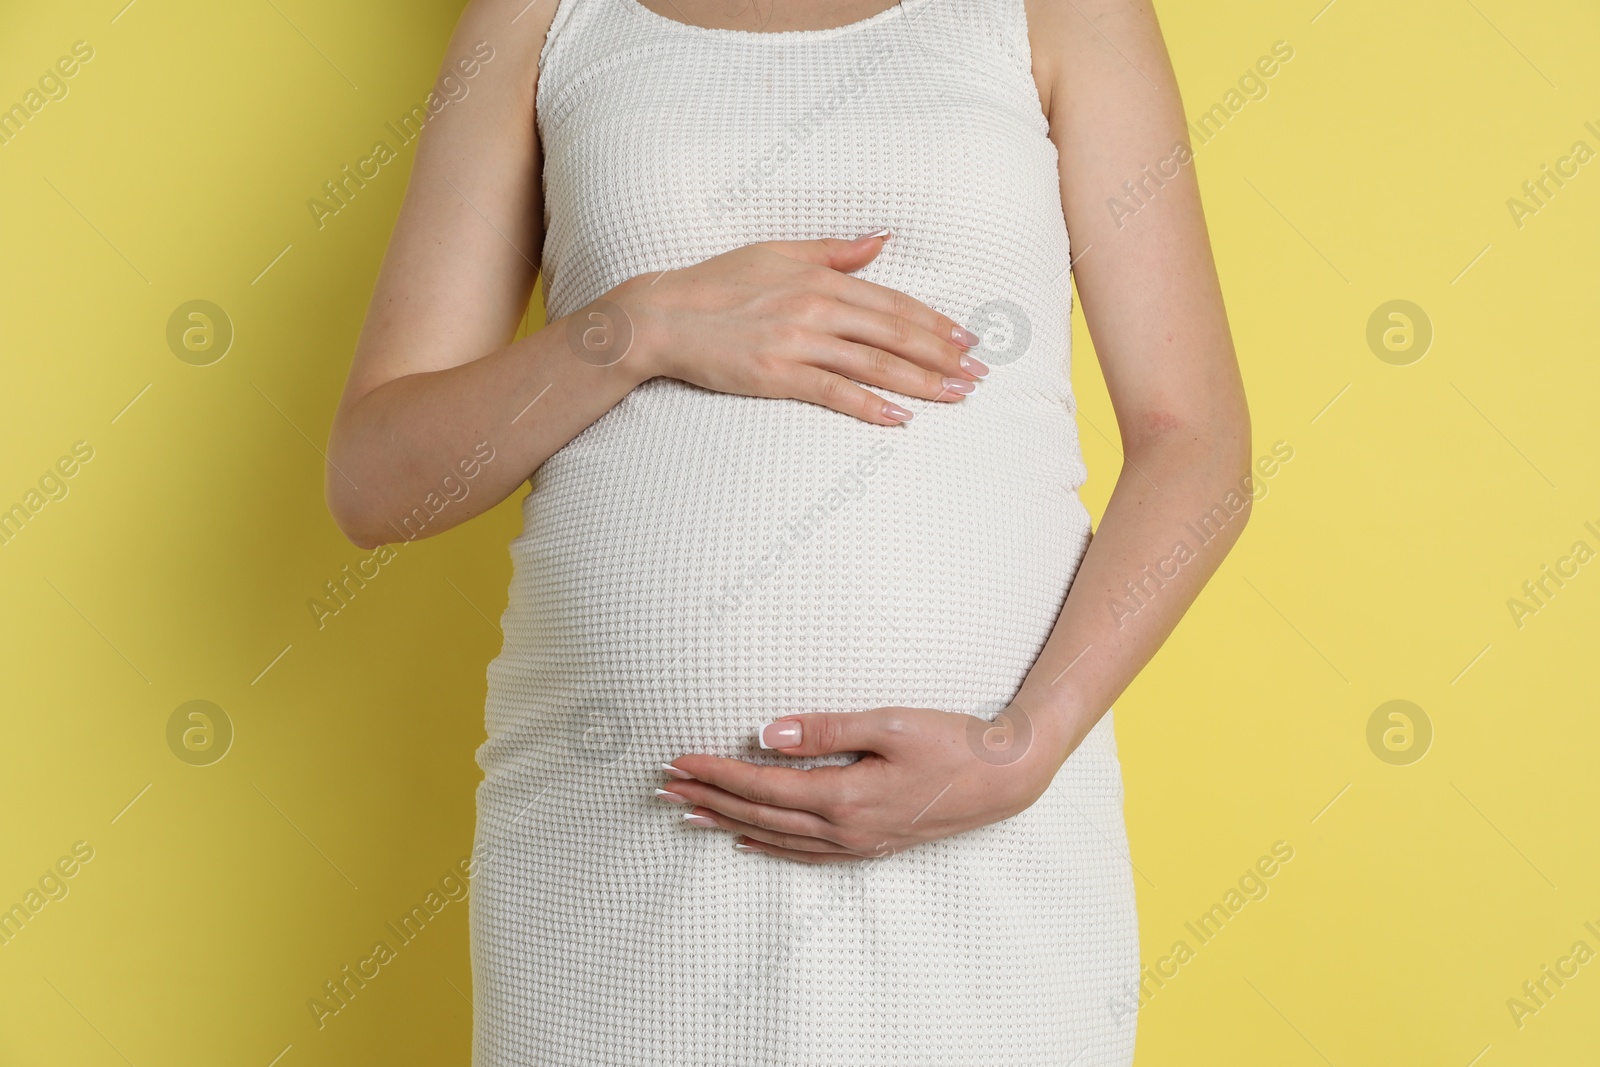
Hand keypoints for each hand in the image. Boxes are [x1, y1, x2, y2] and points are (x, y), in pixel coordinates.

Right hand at [605, 232, 989, 425]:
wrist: (661, 315)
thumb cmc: (715, 283)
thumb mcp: (775, 252)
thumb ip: (833, 251)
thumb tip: (881, 239)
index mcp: (820, 278)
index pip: (893, 303)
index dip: (935, 322)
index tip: (968, 338)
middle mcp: (817, 307)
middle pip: (895, 334)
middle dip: (943, 355)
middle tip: (979, 374)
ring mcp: (798, 342)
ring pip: (875, 364)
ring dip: (922, 382)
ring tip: (956, 396)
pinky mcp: (777, 375)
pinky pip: (835, 392)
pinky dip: (871, 406)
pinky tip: (901, 418)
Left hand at [657, 706, 1069, 862]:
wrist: (1005, 777)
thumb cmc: (951, 741)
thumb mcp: (888, 722)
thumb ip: (824, 729)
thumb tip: (765, 734)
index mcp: (842, 798)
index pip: (760, 785)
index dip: (714, 773)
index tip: (677, 760)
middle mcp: (843, 829)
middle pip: (758, 815)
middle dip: (707, 800)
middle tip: (661, 788)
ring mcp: (857, 843)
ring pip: (775, 837)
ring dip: (727, 824)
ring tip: (688, 815)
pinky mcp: (870, 845)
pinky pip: (806, 854)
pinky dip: (771, 847)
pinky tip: (749, 841)